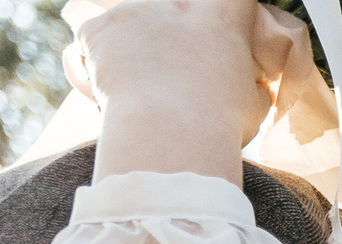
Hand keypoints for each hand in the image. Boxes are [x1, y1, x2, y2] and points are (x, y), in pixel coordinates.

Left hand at [78, 0, 299, 183]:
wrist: (169, 132)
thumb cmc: (220, 123)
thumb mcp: (254, 106)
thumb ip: (251, 86)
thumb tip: (251, 86)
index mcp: (222, 16)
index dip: (228, 11)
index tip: (219, 35)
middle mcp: (176, 2)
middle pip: (170, 7)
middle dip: (169, 30)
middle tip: (173, 63)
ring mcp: (133, 10)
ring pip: (124, 14)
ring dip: (127, 37)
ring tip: (132, 73)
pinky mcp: (97, 28)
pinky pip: (87, 34)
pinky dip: (91, 58)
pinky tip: (101, 84)